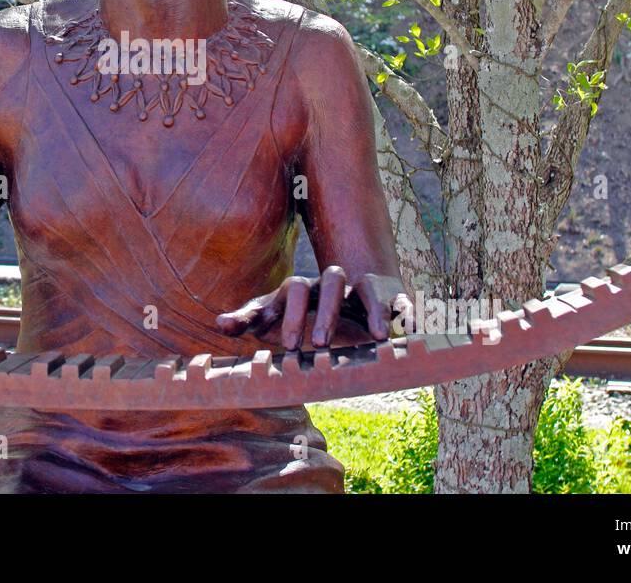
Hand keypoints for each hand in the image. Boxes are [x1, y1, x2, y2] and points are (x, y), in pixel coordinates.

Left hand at [215, 267, 415, 350]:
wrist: (345, 294)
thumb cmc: (299, 312)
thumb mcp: (272, 316)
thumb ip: (248, 319)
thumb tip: (219, 323)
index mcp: (303, 287)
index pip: (294, 289)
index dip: (290, 316)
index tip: (287, 346)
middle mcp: (332, 283)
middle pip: (329, 283)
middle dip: (326, 314)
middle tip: (319, 345)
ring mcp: (361, 287)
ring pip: (368, 288)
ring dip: (374, 310)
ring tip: (378, 337)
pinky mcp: (388, 296)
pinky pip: (400, 300)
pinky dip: (407, 314)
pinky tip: (412, 332)